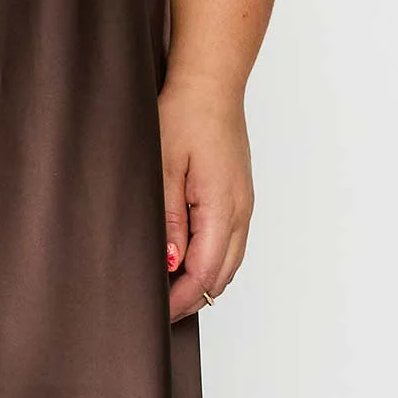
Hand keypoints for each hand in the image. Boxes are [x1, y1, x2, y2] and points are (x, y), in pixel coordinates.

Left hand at [158, 75, 253, 322]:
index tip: (154, 312)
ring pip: (228, 262)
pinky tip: (186, 257)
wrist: (211, 85)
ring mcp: (243, 205)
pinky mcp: (239, 196)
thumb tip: (170, 262)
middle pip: (221, 276)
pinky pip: (229, 242)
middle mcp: (240, 213)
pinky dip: (210, 259)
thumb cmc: (185, 116)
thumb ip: (167, 217)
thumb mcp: (164, 166)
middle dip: (190, 297)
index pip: (204, 274)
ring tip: (167, 289)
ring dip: (201, 280)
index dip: (180, 299)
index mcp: (222, 209)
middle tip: (156, 308)